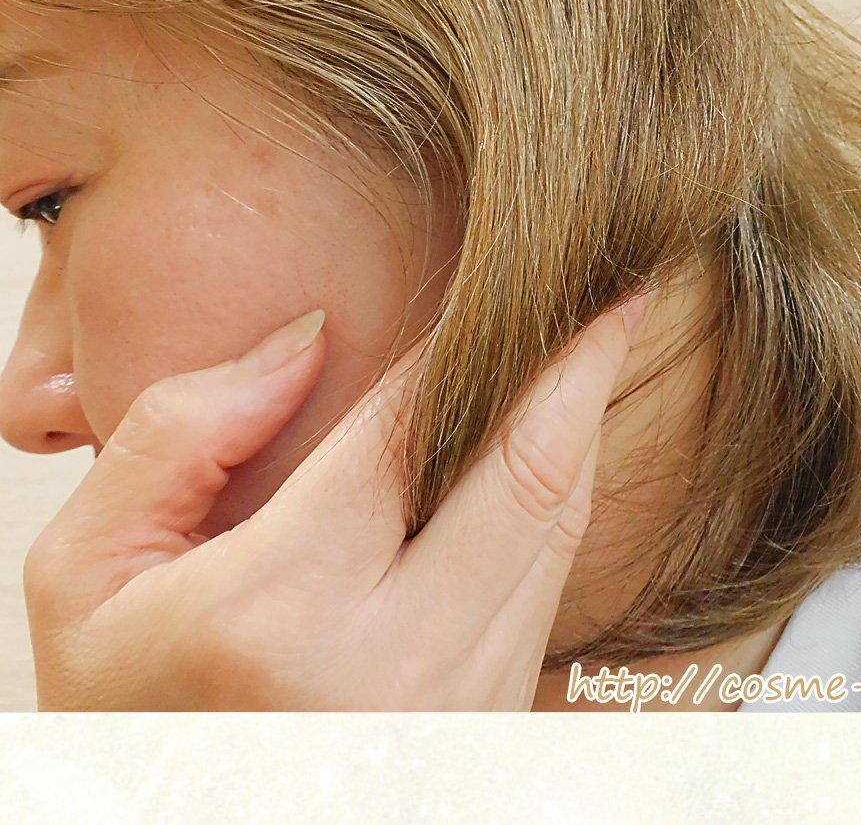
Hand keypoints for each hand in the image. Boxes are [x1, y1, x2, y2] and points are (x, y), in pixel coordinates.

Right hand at [23, 293, 649, 709]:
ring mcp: (456, 716)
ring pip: (557, 539)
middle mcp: (394, 670)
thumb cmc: (118, 716)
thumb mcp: (88, 573)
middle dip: (585, 367)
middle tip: (619, 294)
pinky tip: (549, 454)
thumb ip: (181, 435)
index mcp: (283, 613)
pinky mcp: (485, 738)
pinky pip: (544, 597)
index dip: (470, 337)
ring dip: (581, 435)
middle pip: (532, 478)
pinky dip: (556, 509)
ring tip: (594, 353)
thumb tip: (309, 340)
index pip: (412, 426)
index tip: (521, 274)